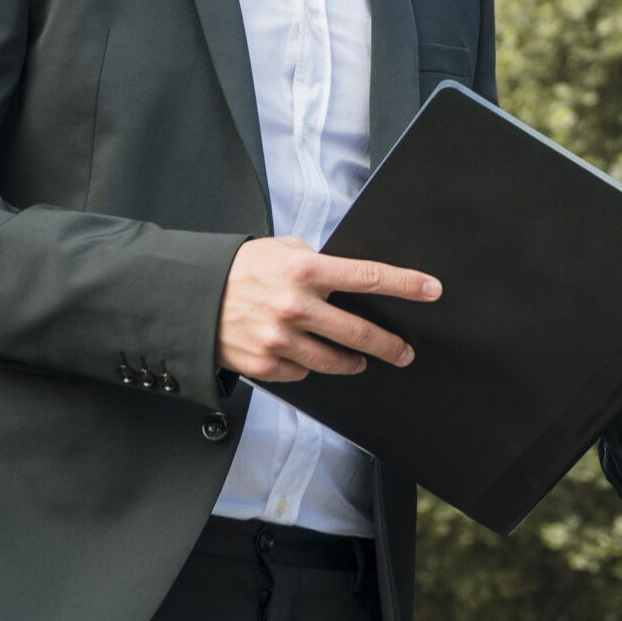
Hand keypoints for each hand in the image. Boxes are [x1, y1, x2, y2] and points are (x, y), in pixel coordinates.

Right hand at [218, 236, 440, 380]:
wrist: (189, 296)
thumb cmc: (239, 268)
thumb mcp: (281, 250)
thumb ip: (317, 263)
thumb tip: (349, 278)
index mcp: (305, 270)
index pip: (369, 276)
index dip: (406, 285)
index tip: (432, 291)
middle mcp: (296, 306)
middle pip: (360, 332)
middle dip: (390, 345)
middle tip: (404, 351)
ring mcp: (280, 340)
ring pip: (335, 361)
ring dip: (354, 361)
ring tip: (361, 359)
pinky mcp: (265, 364)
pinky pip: (303, 372)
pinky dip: (309, 365)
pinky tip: (305, 354)